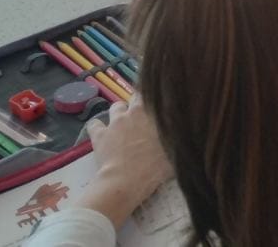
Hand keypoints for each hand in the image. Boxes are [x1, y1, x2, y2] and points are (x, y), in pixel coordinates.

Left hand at [76, 100, 171, 226]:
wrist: (127, 181)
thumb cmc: (155, 168)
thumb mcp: (175, 150)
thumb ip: (177, 137)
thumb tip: (183, 131)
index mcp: (153, 112)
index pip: (154, 95)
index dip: (155, 99)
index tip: (157, 107)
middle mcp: (134, 111)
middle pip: (135, 98)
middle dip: (137, 105)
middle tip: (142, 120)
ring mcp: (114, 122)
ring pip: (115, 107)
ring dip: (119, 114)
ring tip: (122, 126)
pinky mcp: (99, 135)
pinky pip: (94, 124)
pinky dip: (97, 128)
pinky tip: (101, 135)